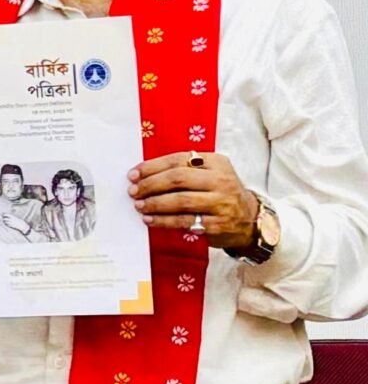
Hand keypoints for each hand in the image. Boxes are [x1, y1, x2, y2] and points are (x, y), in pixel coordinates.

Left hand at [130, 150, 260, 254]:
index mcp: (216, 162)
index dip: (152, 167)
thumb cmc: (219, 192)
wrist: (250, 219)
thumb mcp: (210, 173)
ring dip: (154, 203)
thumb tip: (143, 174)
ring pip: (180, 201)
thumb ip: (184, 169)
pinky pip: (185, 221)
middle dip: (150, 185)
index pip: (178, 160)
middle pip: (178, 179)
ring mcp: (221, 203)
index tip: (133, 174)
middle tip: (133, 191)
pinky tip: (149, 219)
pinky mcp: (218, 224)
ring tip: (139, 205)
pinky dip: (163, 220)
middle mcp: (221, 180)